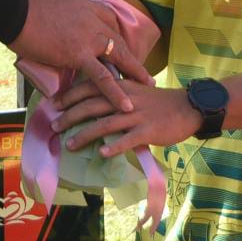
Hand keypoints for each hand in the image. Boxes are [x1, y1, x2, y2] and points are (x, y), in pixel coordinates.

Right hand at [9, 0, 153, 111]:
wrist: (15, 11)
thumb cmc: (26, 10)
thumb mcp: (55, 6)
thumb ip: (65, 18)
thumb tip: (63, 30)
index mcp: (87, 5)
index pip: (110, 20)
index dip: (117, 36)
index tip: (121, 47)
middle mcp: (93, 18)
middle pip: (118, 39)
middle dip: (131, 56)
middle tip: (142, 70)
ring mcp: (89, 36)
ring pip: (118, 55)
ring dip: (134, 72)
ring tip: (146, 85)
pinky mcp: (79, 53)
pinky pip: (102, 76)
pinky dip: (115, 92)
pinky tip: (125, 105)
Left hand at [51, 78, 201, 157]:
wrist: (187, 107)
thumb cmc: (158, 102)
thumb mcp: (134, 90)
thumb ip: (114, 94)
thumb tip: (91, 104)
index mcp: (120, 87)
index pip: (90, 87)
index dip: (70, 95)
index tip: (53, 104)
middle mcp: (125, 99)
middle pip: (92, 105)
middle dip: (70, 115)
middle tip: (53, 125)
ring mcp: (136, 115)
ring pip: (105, 123)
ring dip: (85, 134)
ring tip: (69, 144)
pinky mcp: (148, 130)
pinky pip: (128, 139)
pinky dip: (113, 146)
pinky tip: (101, 153)